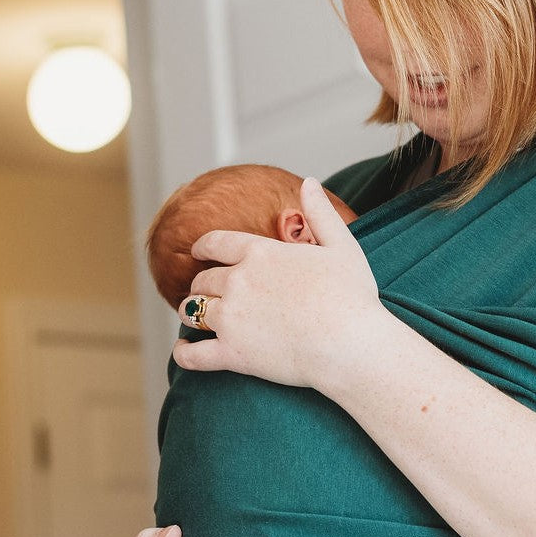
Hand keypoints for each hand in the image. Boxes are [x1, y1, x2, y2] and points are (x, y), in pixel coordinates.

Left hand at [173, 177, 383, 390]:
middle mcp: (237, 281)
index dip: (202, 247)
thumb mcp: (342, 246)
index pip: (216, 243)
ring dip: (193, 312)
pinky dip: (183, 353)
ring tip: (197, 318)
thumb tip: (309, 181)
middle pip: (203, 279)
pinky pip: (192, 355)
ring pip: (193, 311)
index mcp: (260, 253)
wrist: (351, 346)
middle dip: (203, 284)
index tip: (198, 252)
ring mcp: (231, 318)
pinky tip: (184, 350)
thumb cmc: (352, 297)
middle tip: (207, 292)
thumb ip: (320, 213)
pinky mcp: (231, 354)